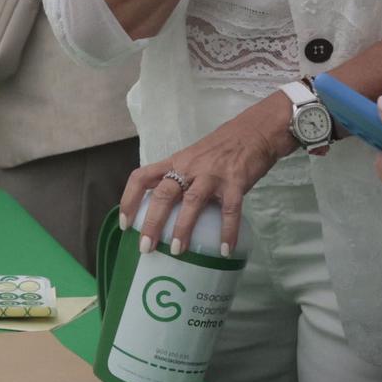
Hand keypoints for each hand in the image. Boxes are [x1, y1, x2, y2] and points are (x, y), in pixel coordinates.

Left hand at [119, 96, 291, 256]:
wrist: (256, 131)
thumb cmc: (222, 148)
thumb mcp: (193, 158)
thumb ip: (180, 178)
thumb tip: (166, 210)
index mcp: (175, 161)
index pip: (142, 177)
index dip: (129, 200)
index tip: (126, 224)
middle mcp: (189, 167)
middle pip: (163, 194)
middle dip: (152, 223)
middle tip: (146, 247)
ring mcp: (212, 174)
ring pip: (192, 202)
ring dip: (183, 228)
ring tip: (177, 251)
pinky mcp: (235, 182)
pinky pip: (230, 210)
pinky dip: (228, 232)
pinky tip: (225, 250)